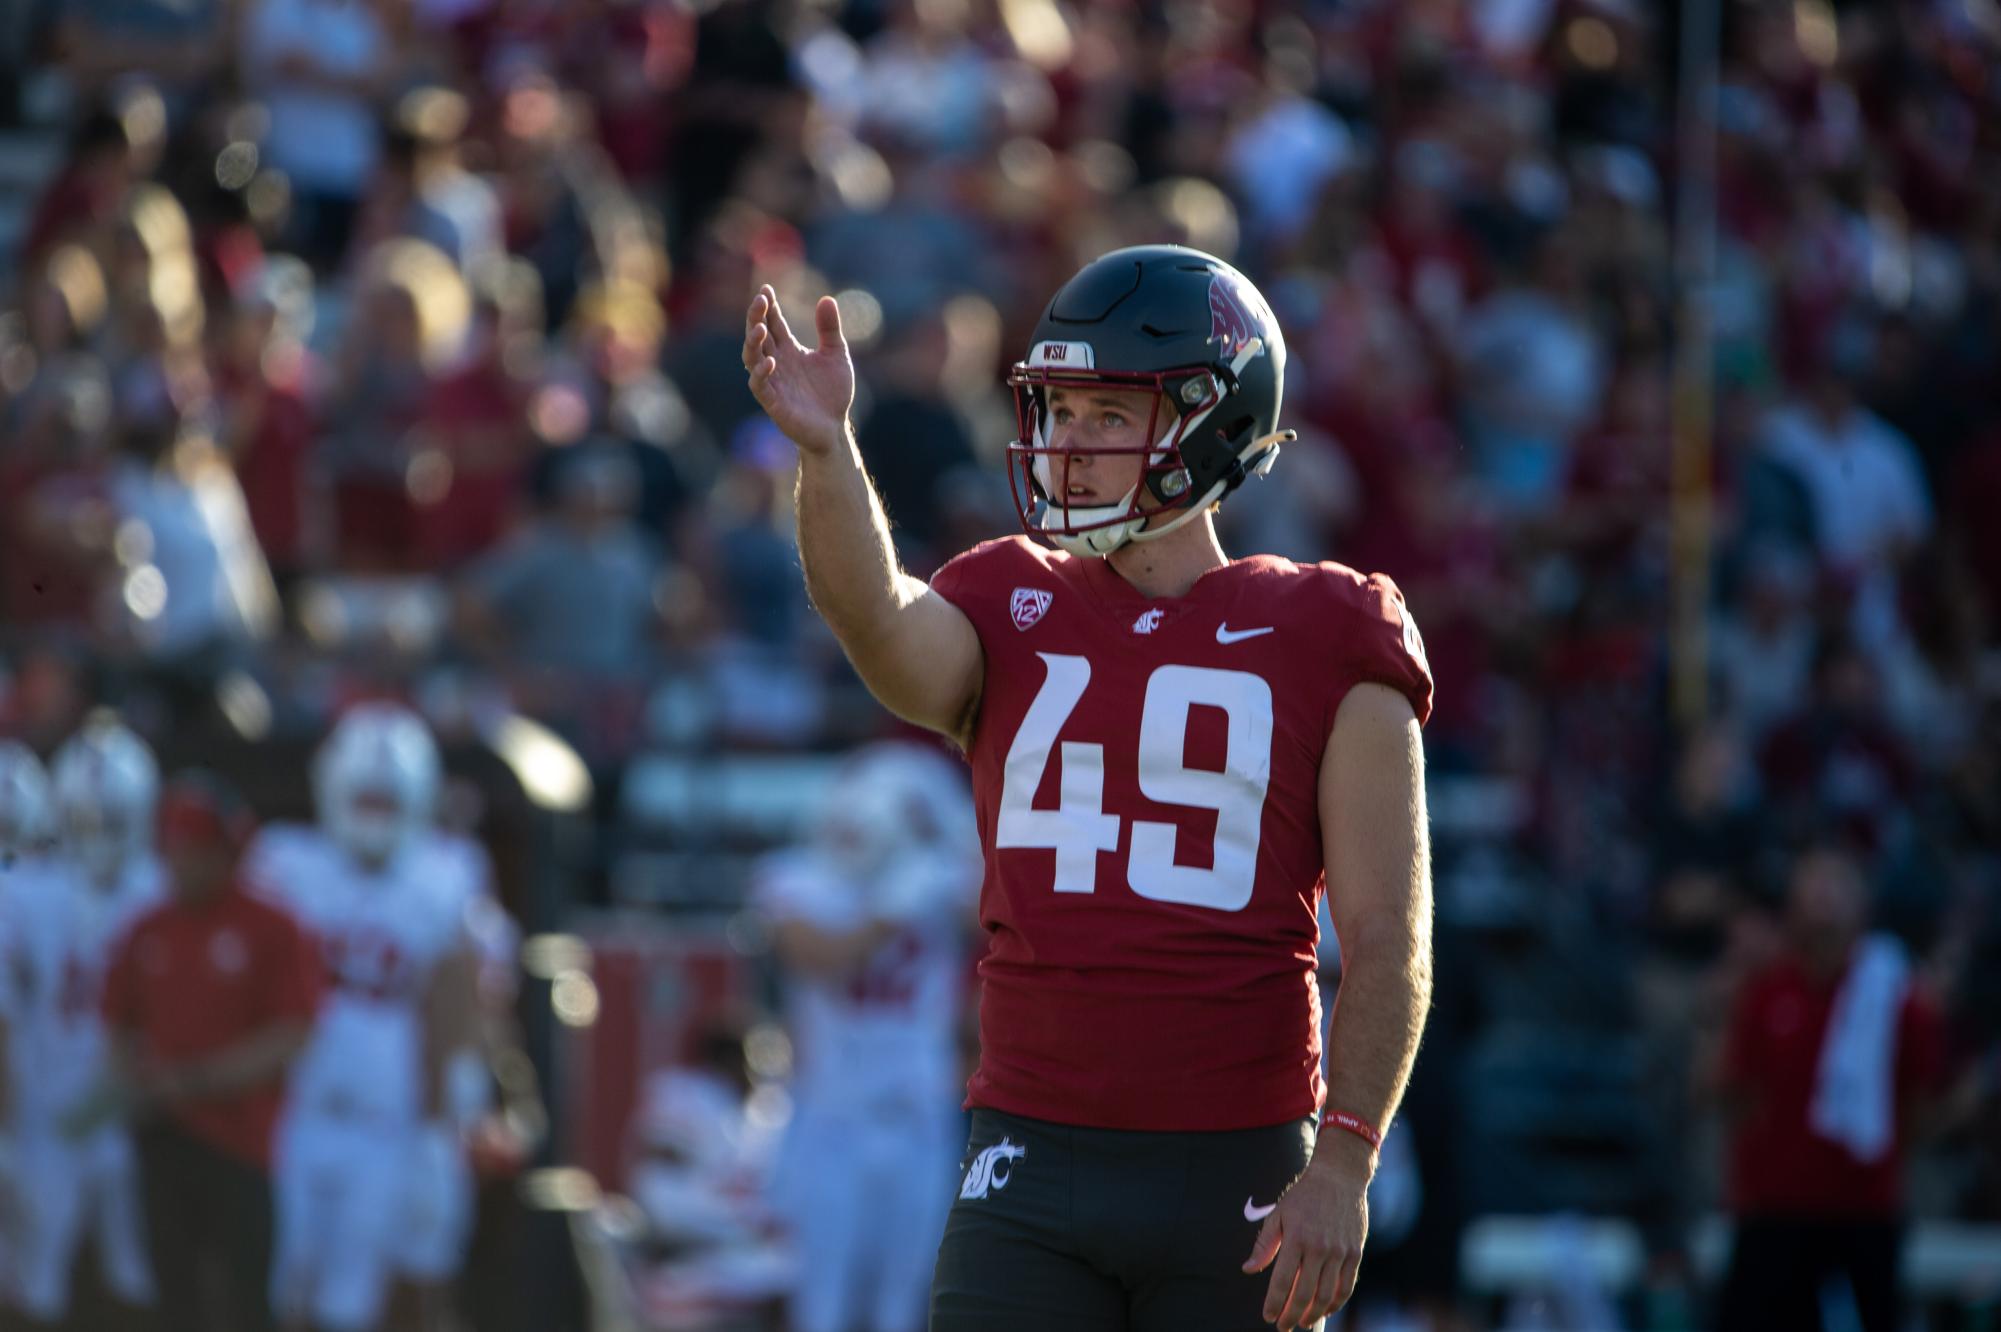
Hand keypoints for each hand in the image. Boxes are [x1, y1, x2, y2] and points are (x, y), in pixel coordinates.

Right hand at [742, 284, 852, 456]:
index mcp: (788, 349)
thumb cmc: (833, 393)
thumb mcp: (836, 355)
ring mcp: (772, 382)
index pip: (773, 323)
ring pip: (752, 358)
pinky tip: (770, 362)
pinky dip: (761, 374)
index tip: (767, 289)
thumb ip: (829, 329)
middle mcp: (776, 362)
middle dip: (756, 317)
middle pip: (758, 335)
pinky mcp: (773, 402)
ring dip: (753, 342)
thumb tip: (826, 298)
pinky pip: (760, 386)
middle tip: (760, 300)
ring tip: (759, 327)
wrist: (835, 427)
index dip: (768, 307)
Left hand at [1242, 1155, 1369, 1329]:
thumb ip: (1264, 1244)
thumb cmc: (1304, 1195)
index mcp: (1296, 1237)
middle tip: (1283, 1326)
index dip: (1274, 1303)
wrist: (1339, 1177)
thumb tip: (1248, 1269)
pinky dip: (1336, 1302)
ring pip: (1327, 1294)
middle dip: (1292, 1315)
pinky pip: (1346, 1285)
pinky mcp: (1355, 1252)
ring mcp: (1339, 1251)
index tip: (1268, 1317)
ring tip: (1303, 1322)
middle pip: (1305, 1293)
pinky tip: (1326, 1310)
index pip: (1282, 1280)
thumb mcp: (1278, 1214)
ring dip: (1314, 1314)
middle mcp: (1319, 1247)